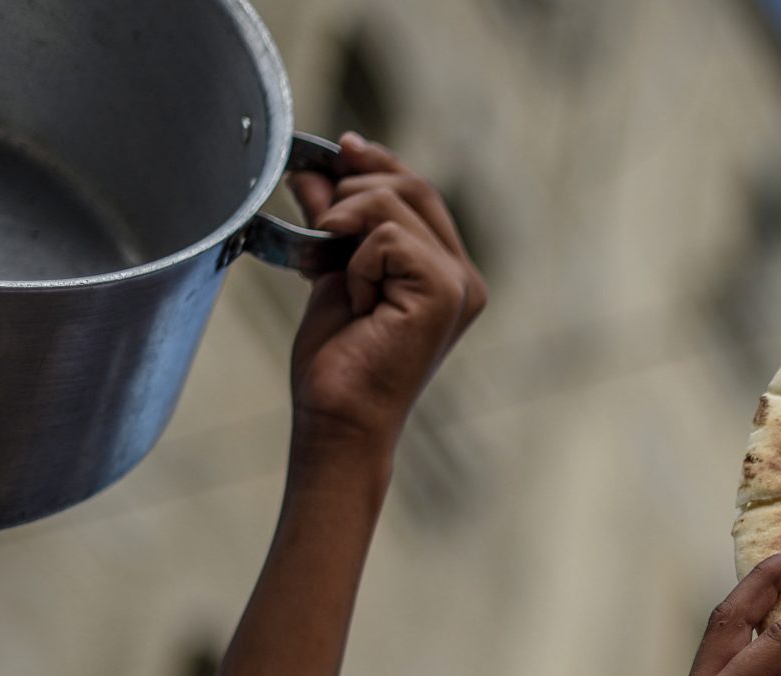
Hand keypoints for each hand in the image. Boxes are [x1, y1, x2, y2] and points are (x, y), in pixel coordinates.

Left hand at [286, 133, 488, 467]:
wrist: (339, 419)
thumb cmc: (338, 364)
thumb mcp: (333, 273)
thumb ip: (334, 222)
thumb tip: (315, 170)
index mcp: (447, 274)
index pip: (419, 193)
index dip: (378, 164)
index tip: (340, 151)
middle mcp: (465, 277)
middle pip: (412, 186)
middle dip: (352, 188)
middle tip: (318, 223)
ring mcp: (459, 285)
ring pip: (390, 203)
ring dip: (344, 230)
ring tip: (336, 276)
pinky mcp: (443, 291)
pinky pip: (385, 235)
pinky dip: (356, 262)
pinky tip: (356, 301)